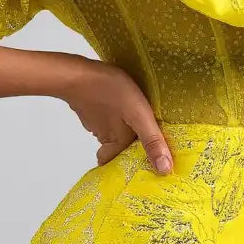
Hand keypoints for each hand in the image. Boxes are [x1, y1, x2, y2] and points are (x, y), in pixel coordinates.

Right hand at [57, 56, 173, 174]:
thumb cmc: (110, 92)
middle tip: (147, 138)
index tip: (142, 162)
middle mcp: (104, 136)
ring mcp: (95, 121)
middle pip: (117, 148)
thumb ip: (152, 141)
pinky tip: (122, 103)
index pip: (118, 164)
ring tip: (139, 117)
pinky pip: (105, 117)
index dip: (127, 165)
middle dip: (130, 145)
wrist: (78, 74)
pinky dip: (114, 114)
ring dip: (123, 127)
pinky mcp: (91, 107)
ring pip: (111, 131)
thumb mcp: (139, 116)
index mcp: (117, 142)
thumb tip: (164, 170)